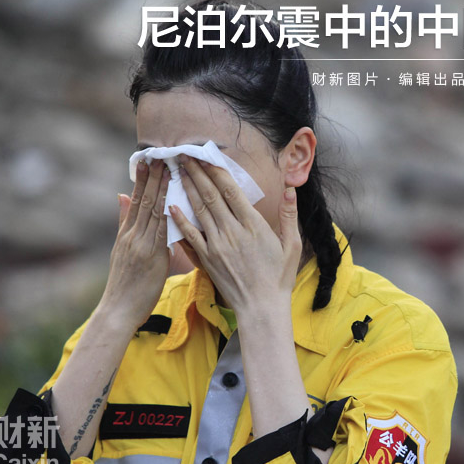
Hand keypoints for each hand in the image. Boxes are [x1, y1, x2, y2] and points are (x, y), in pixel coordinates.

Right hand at [101, 159, 169, 327]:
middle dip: (152, 177)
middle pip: (144, 201)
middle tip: (160, 154)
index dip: (142, 179)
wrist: (118, 310)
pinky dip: (167, 215)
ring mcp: (141, 245)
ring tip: (168, 169)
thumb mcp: (120, 249)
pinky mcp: (151, 257)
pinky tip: (174, 201)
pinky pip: (161, 232)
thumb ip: (123, 223)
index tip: (147, 159)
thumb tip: (121, 197)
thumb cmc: (125, 284)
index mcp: (126, 234)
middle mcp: (132, 236)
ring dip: (161, 189)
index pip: (136, 200)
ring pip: (152, 212)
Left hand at [168, 156, 301, 323]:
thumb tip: (290, 189)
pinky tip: (170, 205)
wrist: (261, 307)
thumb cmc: (279, 277)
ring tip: (177, 171)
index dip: (217, 171)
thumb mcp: (293, 245)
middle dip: (197, 173)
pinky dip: (179, 220)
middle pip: (210, 195)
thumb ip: (289, 215)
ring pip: (198, 211)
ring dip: (187, 189)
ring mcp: (217, 246)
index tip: (207, 155)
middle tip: (184, 155)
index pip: (231, 191)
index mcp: (253, 225)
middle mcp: (232, 232)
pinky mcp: (207, 259)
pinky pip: (190, 236)